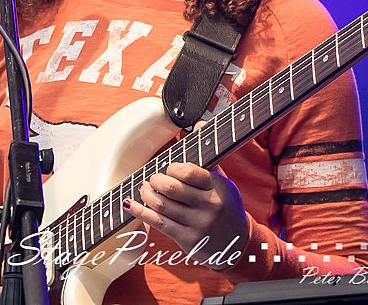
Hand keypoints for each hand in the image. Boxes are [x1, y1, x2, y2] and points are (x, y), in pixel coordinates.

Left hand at [124, 162, 248, 268]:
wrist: (238, 243)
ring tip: (144, 188)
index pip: (188, 172)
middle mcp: (209, 206)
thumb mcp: (223, 182)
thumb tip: (198, 124)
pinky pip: (158, 223)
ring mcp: (198, 225)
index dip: (172, 168)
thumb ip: (207, 157)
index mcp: (217, 187)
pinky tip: (130, 204)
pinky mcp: (187, 240)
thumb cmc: (225, 206)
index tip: (169, 169)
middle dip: (155, 180)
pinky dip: (140, 212)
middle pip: (171, 188)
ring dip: (146, 194)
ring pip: (162, 205)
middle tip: (153, 178)